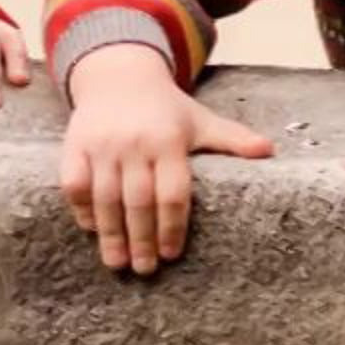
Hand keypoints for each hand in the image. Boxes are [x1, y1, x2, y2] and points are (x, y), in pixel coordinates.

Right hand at [60, 44, 274, 275]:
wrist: (118, 76)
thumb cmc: (165, 108)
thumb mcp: (200, 120)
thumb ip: (232, 139)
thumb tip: (269, 151)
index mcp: (169, 139)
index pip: (173, 192)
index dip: (172, 226)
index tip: (171, 254)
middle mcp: (134, 142)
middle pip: (139, 200)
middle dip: (141, 238)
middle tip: (145, 269)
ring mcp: (102, 144)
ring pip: (105, 197)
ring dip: (111, 234)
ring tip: (117, 263)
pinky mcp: (75, 145)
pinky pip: (75, 184)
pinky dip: (82, 209)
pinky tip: (91, 230)